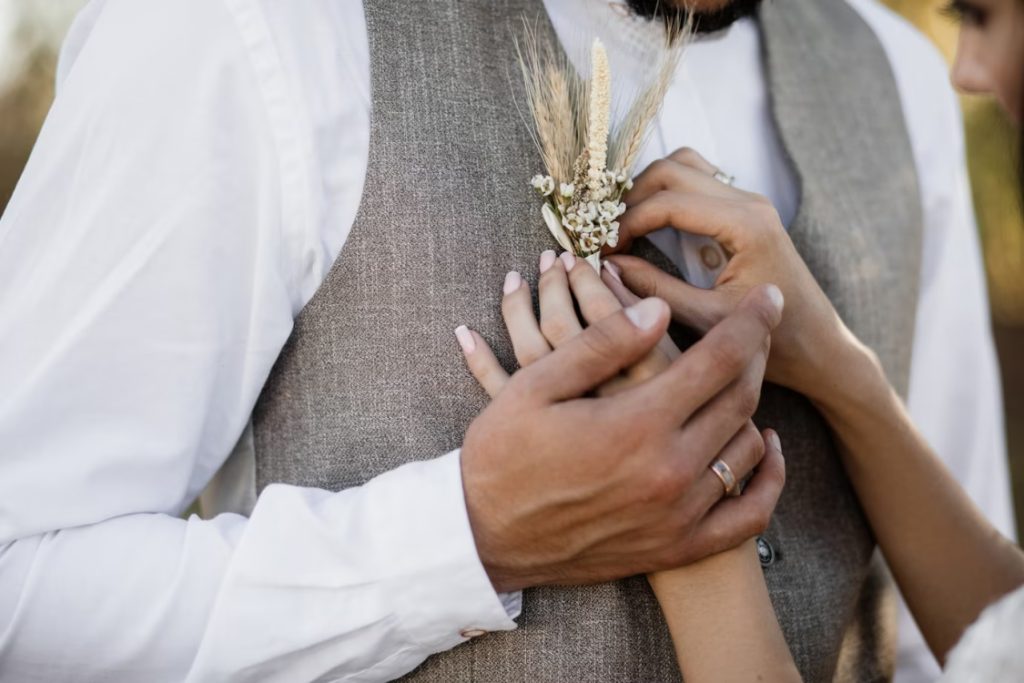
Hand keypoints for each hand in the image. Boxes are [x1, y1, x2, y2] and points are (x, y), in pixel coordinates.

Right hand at [456, 250, 785, 591]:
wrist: (484, 538)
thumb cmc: (502, 454)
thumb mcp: (534, 386)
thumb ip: (601, 344)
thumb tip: (660, 309)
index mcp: (636, 423)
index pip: (719, 358)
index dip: (751, 321)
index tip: (767, 298)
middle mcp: (669, 470)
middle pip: (742, 397)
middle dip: (756, 354)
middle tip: (755, 328)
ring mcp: (678, 514)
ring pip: (749, 448)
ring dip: (753, 407)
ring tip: (739, 380)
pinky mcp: (677, 546)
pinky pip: (749, 514)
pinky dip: (768, 479)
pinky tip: (763, 448)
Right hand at [608, 147, 865, 401]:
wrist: (820, 347)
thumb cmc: (772, 343)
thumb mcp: (706, 321)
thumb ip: (656, 289)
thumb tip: (609, 265)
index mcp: (745, 225)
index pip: (667, 201)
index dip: (626, 222)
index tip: (603, 250)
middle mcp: (749, 202)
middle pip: (672, 170)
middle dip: (631, 198)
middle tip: (607, 235)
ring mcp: (750, 203)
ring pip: (684, 167)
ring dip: (648, 190)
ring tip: (625, 228)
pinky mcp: (746, 212)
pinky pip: (698, 183)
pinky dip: (667, 195)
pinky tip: (649, 228)